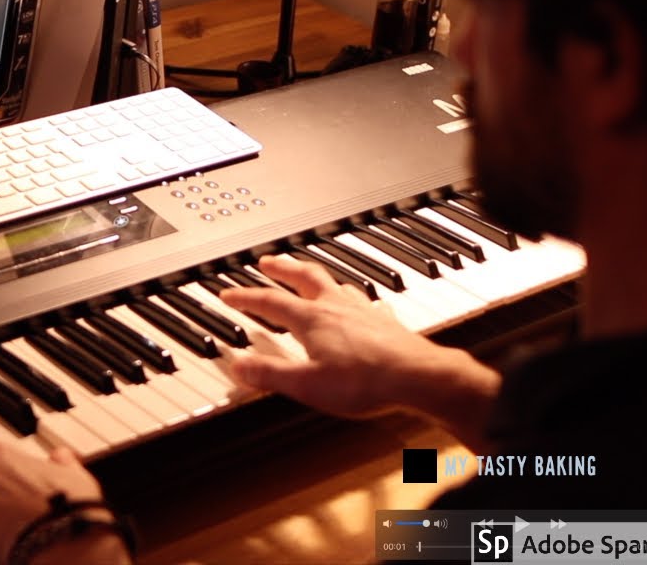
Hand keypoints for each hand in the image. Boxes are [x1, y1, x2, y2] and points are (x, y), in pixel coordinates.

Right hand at [219, 255, 498, 443]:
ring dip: (317, 276)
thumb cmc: (366, 381)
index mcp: (311, 319)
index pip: (269, 301)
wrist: (418, 377)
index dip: (244, 297)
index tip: (227, 293)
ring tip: (311, 275)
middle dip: (282, 267)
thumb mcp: (306, 385)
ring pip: (334, 283)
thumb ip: (269, 374)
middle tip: (268, 261)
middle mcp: (336, 307)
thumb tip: (237, 365)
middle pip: (304, 276)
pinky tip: (363, 305)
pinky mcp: (385, 322)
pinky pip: (367, 302)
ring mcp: (362, 311)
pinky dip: (356, 300)